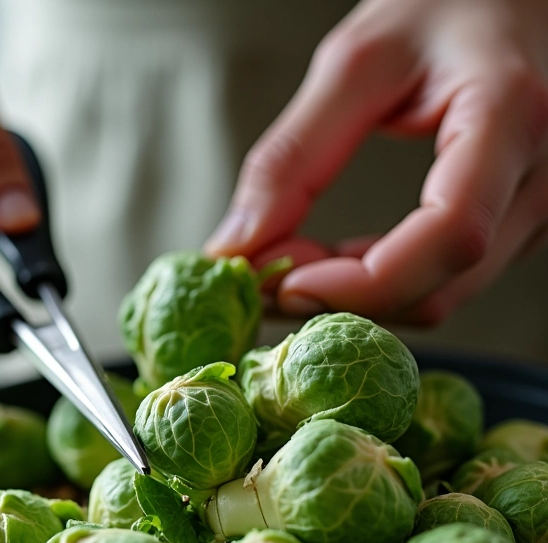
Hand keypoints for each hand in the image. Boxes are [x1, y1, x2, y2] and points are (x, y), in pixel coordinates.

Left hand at [205, 0, 547, 324]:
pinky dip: (377, 282)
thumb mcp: (356, 63)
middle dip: (341, 297)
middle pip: (440, 287)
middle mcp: (540, 177)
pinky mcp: (515, 226)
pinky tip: (335, 258)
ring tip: (294, 256)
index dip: (362, 282)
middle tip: (267, 274)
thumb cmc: (448, 7)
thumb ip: (293, 157)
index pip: (450, 236)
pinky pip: (441, 280)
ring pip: (438, 295)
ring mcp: (536, 208)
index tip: (284, 282)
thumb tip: (240, 245)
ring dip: (354, 294)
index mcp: (511, 117)